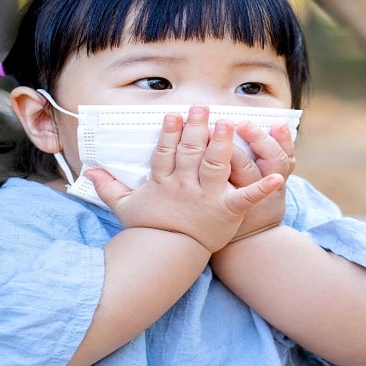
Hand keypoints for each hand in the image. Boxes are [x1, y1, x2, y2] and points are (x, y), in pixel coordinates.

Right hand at [86, 105, 283, 252]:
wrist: (166, 258)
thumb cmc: (149, 229)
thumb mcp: (124, 207)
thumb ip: (108, 186)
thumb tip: (88, 170)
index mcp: (164, 183)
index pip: (166, 153)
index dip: (171, 133)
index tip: (174, 114)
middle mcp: (185, 187)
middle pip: (191, 153)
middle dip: (197, 128)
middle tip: (202, 107)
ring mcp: (207, 198)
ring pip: (215, 166)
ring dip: (223, 145)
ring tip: (230, 124)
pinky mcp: (228, 211)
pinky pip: (246, 197)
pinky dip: (262, 187)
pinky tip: (277, 176)